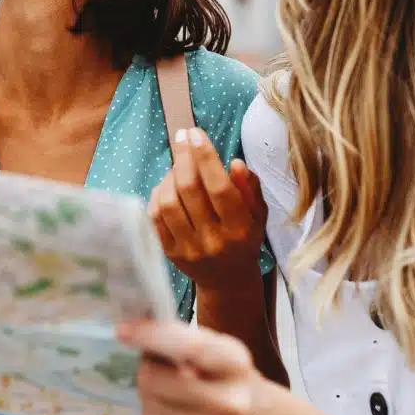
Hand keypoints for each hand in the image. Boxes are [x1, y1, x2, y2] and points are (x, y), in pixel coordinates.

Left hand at [120, 319, 277, 414]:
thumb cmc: (237, 382)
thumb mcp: (224, 353)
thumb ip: (187, 342)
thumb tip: (139, 335)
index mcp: (236, 363)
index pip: (189, 347)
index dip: (150, 336)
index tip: (123, 330)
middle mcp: (231, 401)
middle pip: (156, 380)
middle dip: (145, 368)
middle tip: (151, 365)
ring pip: (151, 405)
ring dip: (148, 393)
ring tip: (165, 390)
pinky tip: (168, 411)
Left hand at [150, 127, 266, 292]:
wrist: (227, 280)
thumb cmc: (245, 238)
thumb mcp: (258, 214)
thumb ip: (250, 188)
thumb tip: (234, 163)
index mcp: (240, 229)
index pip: (220, 188)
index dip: (206, 157)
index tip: (196, 133)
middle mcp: (213, 241)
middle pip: (190, 190)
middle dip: (183, 157)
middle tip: (183, 136)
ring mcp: (188, 249)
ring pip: (169, 201)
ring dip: (170, 175)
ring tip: (179, 165)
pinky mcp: (169, 252)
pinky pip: (155, 216)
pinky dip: (159, 193)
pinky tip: (168, 184)